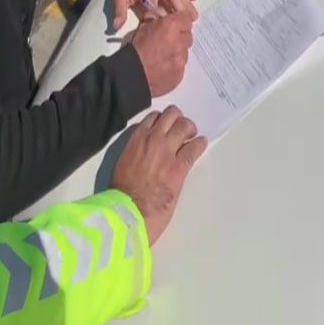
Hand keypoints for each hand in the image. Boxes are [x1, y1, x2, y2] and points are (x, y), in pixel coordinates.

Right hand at [111, 106, 206, 245]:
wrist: (130, 209)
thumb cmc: (122, 191)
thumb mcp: (123, 161)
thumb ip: (135, 150)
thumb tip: (144, 150)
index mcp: (136, 138)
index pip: (153, 116)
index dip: (162, 119)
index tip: (166, 124)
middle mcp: (153, 139)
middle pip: (172, 115)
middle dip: (179, 119)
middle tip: (182, 127)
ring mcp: (168, 150)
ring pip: (185, 126)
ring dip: (190, 129)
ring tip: (192, 135)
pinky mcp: (180, 166)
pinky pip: (194, 148)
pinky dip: (200, 144)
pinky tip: (201, 144)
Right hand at [132, 11, 192, 96]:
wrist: (133, 74)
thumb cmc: (136, 48)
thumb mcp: (143, 27)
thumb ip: (155, 18)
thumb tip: (160, 14)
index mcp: (171, 26)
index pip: (186, 18)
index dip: (180, 21)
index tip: (175, 25)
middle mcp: (180, 41)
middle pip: (187, 35)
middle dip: (180, 36)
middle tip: (168, 41)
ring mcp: (181, 59)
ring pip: (185, 51)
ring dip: (177, 51)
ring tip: (163, 55)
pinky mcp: (180, 73)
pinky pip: (181, 66)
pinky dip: (174, 65)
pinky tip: (163, 66)